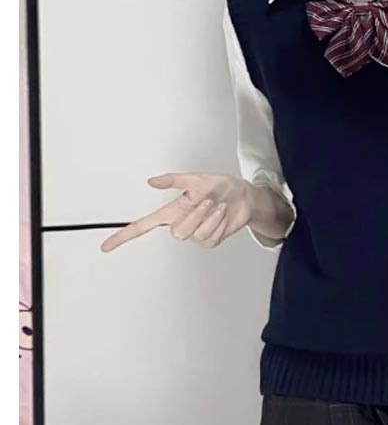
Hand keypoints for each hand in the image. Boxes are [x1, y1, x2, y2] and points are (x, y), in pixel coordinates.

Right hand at [99, 172, 252, 251]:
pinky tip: (222, 215)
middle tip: (207, 202)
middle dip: (195, 216)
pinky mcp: (209, 240)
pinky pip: (210, 238)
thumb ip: (174, 180)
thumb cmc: (220, 186)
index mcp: (172, 210)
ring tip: (217, 205)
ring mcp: (195, 234)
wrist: (243, 197)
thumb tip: (152, 181)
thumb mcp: (197, 179)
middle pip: (177, 233)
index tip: (107, 245)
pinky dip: (219, 223)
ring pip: (195, 235)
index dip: (125, 235)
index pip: (143, 225)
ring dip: (210, 217)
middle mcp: (181, 223)